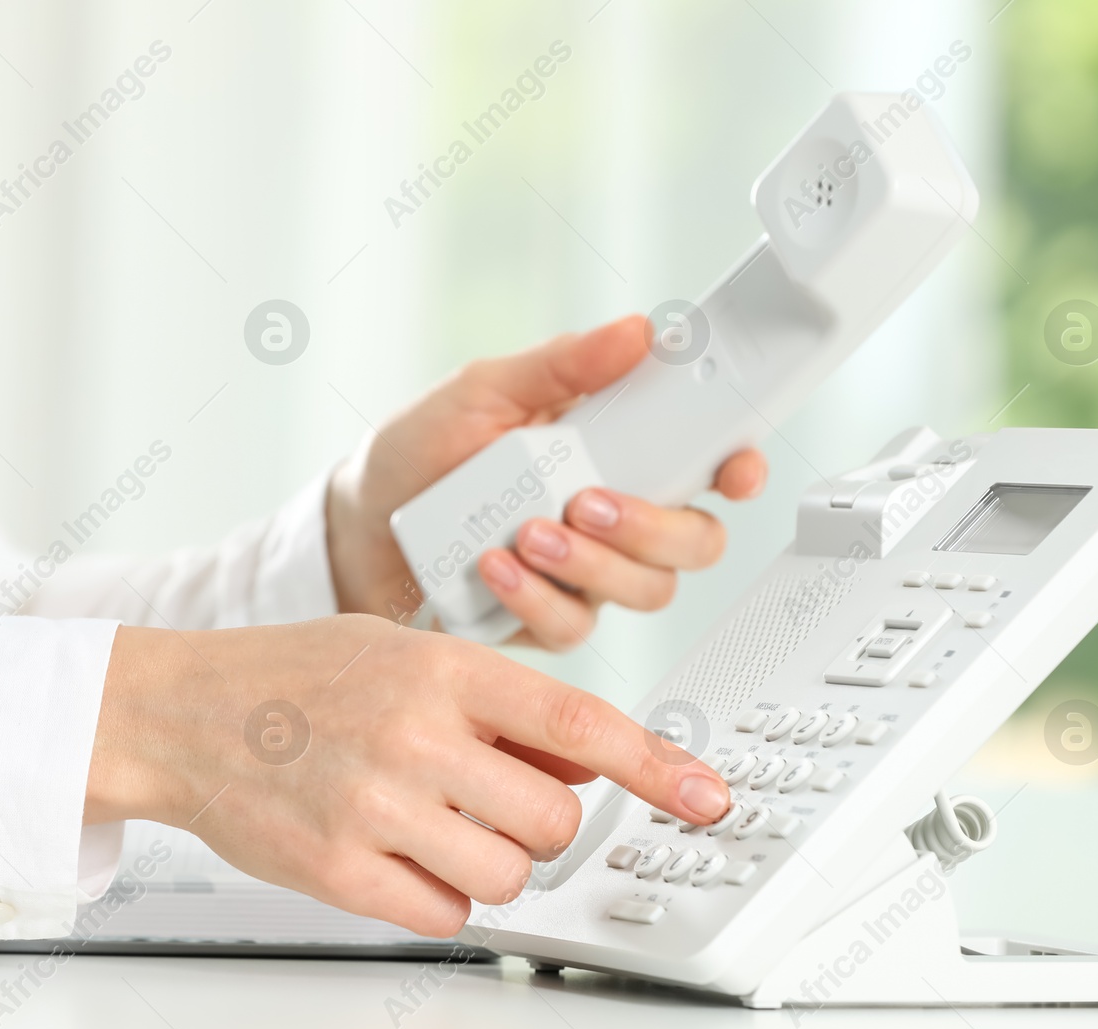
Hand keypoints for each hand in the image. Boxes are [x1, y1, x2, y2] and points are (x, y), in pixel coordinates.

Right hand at [85, 616, 731, 935]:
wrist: (179, 712)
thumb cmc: (296, 675)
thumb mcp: (406, 655)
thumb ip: (502, 708)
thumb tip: (589, 758)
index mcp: (443, 671)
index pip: (579, 720)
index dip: (654, 763)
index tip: (705, 795)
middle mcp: (416, 735)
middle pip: (554, 819)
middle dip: (542, 823)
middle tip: (494, 804)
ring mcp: (375, 807)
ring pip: (506, 875)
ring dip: (488, 864)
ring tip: (431, 825)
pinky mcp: (337, 871)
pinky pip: (442, 915)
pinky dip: (435, 897)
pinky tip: (394, 856)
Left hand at [326, 314, 767, 648]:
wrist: (359, 523)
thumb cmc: (424, 452)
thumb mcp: (485, 390)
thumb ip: (561, 365)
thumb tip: (636, 331)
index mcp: (617, 453)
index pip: (707, 464)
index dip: (739, 469)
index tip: (736, 469)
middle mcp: (614, 518)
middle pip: (694, 542)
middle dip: (654, 528)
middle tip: (590, 504)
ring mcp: (586, 575)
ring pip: (644, 591)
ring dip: (593, 565)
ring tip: (529, 533)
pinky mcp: (545, 618)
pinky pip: (574, 627)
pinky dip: (536, 598)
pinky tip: (494, 567)